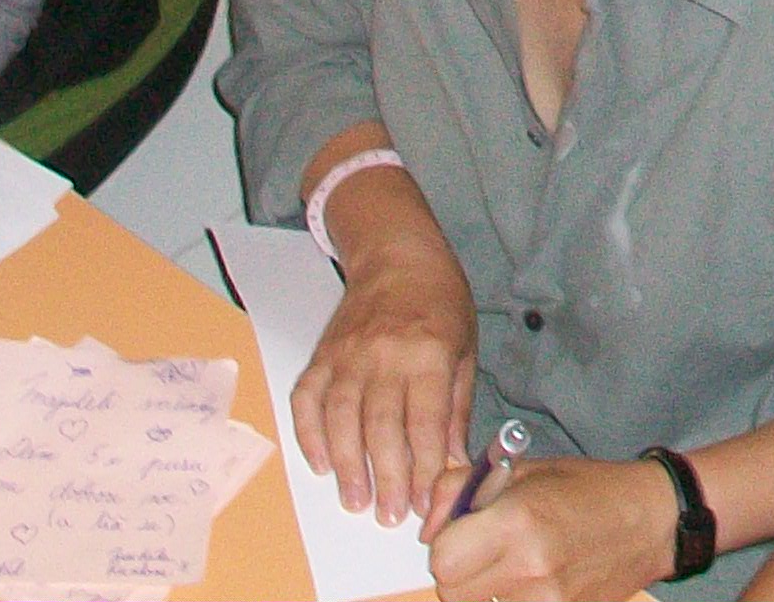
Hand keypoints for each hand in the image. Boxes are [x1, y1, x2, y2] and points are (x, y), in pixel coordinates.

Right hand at [294, 235, 479, 526]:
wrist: (398, 256)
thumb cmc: (440, 304)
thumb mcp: (465, 351)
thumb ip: (455, 410)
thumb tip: (452, 466)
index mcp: (428, 354)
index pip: (424, 422)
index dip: (423, 468)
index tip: (425, 503)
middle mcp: (384, 355)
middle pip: (381, 427)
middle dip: (386, 477)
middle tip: (389, 516)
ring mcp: (347, 355)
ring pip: (341, 418)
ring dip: (347, 466)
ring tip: (356, 501)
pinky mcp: (322, 355)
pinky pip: (307, 400)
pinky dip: (309, 434)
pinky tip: (321, 464)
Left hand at [429, 453, 682, 601]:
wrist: (653, 519)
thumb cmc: (588, 488)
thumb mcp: (522, 470)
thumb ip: (460, 489)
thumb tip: (426, 530)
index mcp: (517, 520)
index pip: (441, 559)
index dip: (445, 544)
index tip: (462, 532)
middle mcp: (530, 566)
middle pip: (452, 593)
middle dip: (458, 572)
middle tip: (483, 551)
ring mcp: (548, 601)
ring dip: (482, 592)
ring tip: (511, 565)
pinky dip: (509, 601)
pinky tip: (530, 583)